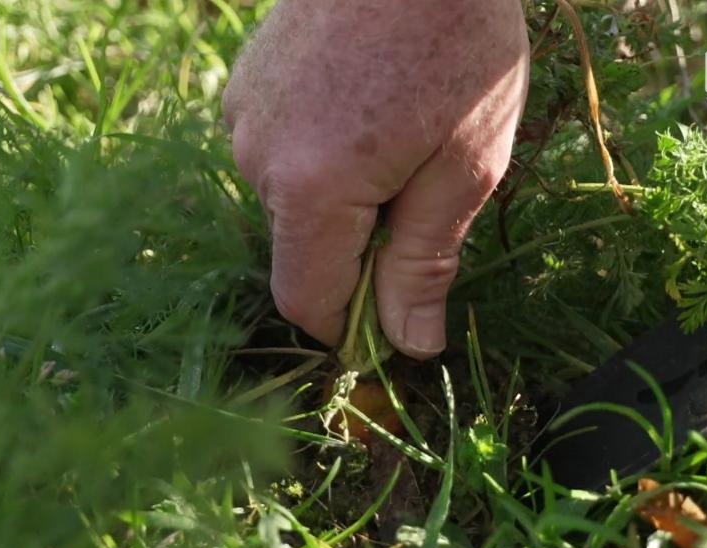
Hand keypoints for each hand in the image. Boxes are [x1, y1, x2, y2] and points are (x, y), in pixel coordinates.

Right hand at [223, 0, 529, 357]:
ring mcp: (242, 116)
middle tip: (421, 185)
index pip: (307, 300)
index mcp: (310, 189)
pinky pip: (276, 152)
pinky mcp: (243, 86)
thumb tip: (407, 345)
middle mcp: (257, 157)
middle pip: (300, 250)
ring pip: (288, 201)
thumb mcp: (464, 165)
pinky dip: (316, 155)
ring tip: (392, 131)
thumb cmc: (458, 43)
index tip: (395, 315)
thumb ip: (423, 262)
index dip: (349, 325)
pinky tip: (360, 106)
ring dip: (337, 197)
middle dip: (356, 247)